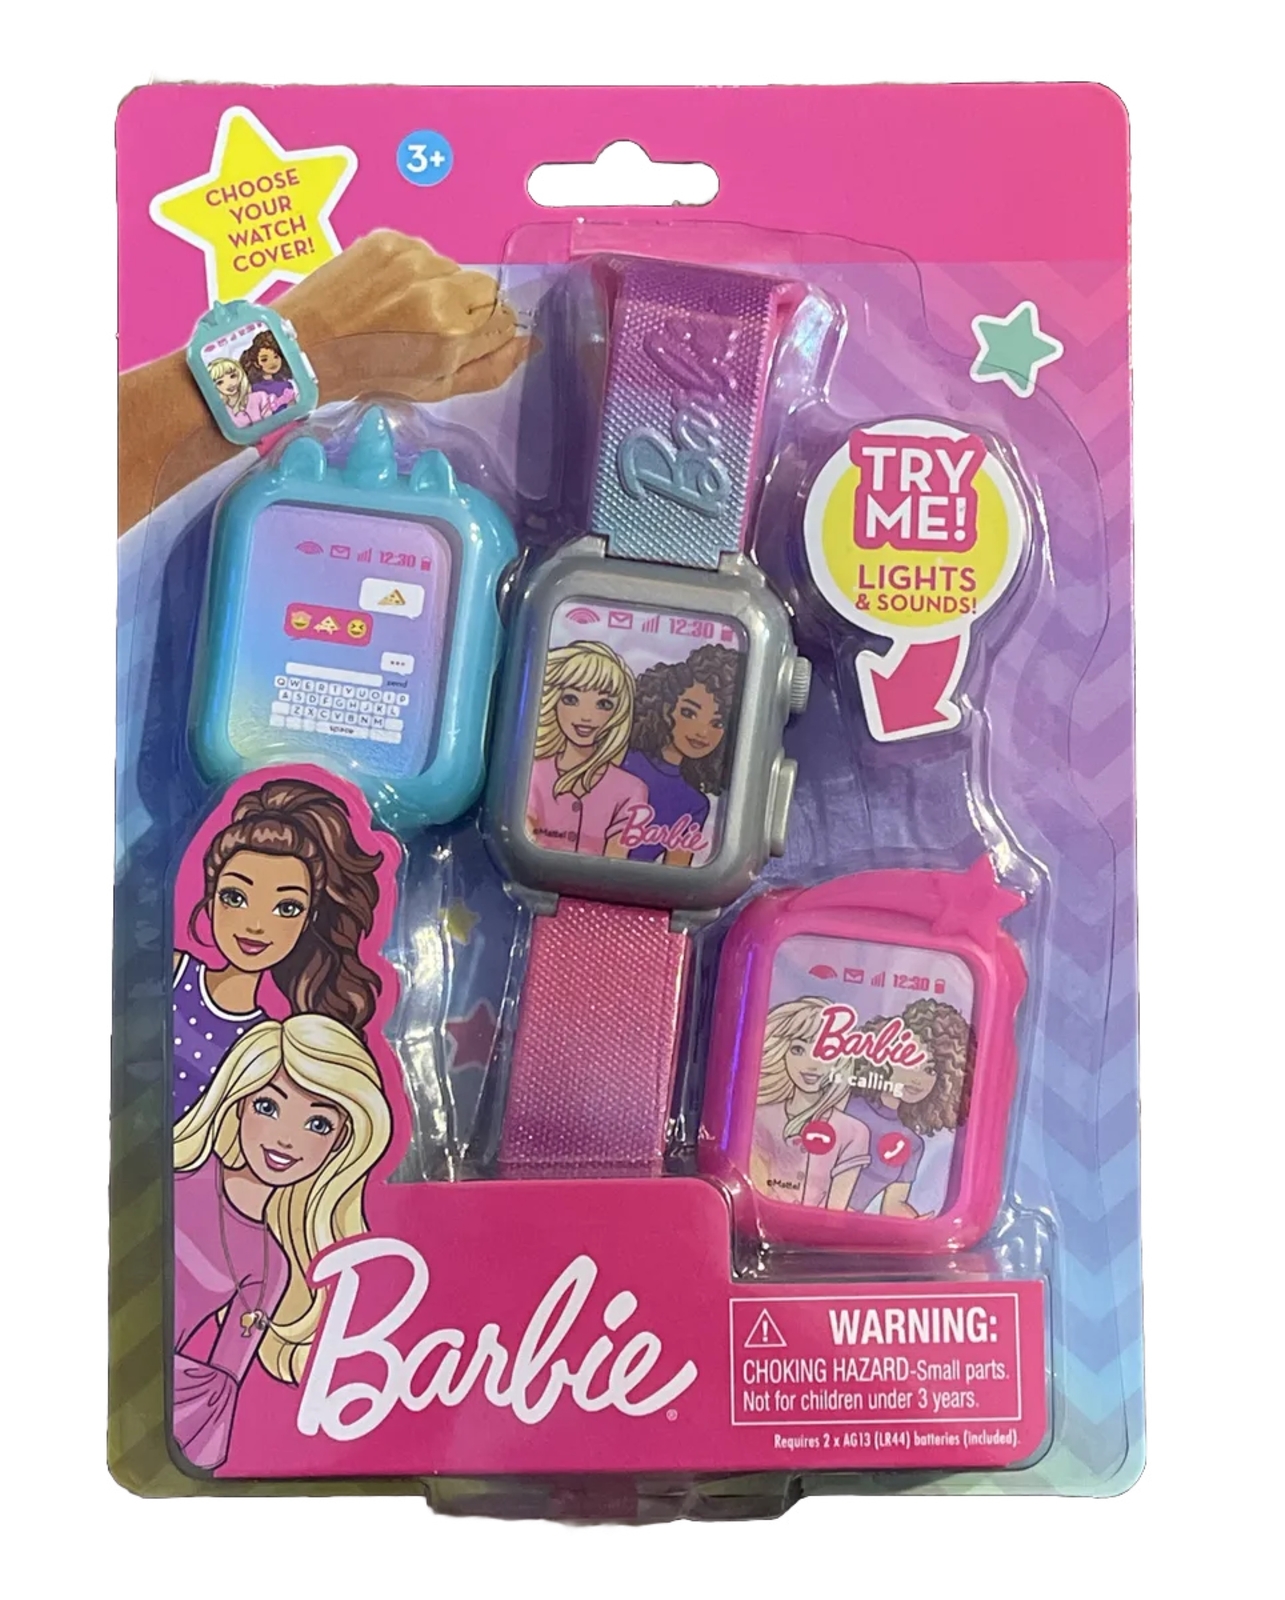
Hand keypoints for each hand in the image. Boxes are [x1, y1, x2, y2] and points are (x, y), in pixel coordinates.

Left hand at [275, 230, 530, 402]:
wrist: (308, 346)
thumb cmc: (371, 373)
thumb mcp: (436, 388)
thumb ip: (491, 368)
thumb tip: (528, 344)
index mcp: (452, 334)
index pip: (504, 317)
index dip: (487, 330)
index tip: (464, 338)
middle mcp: (437, 291)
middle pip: (486, 287)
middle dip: (469, 307)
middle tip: (433, 326)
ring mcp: (412, 260)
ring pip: (454, 268)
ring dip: (440, 287)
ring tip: (405, 310)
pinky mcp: (390, 240)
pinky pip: (424, 252)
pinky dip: (414, 270)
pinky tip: (390, 292)